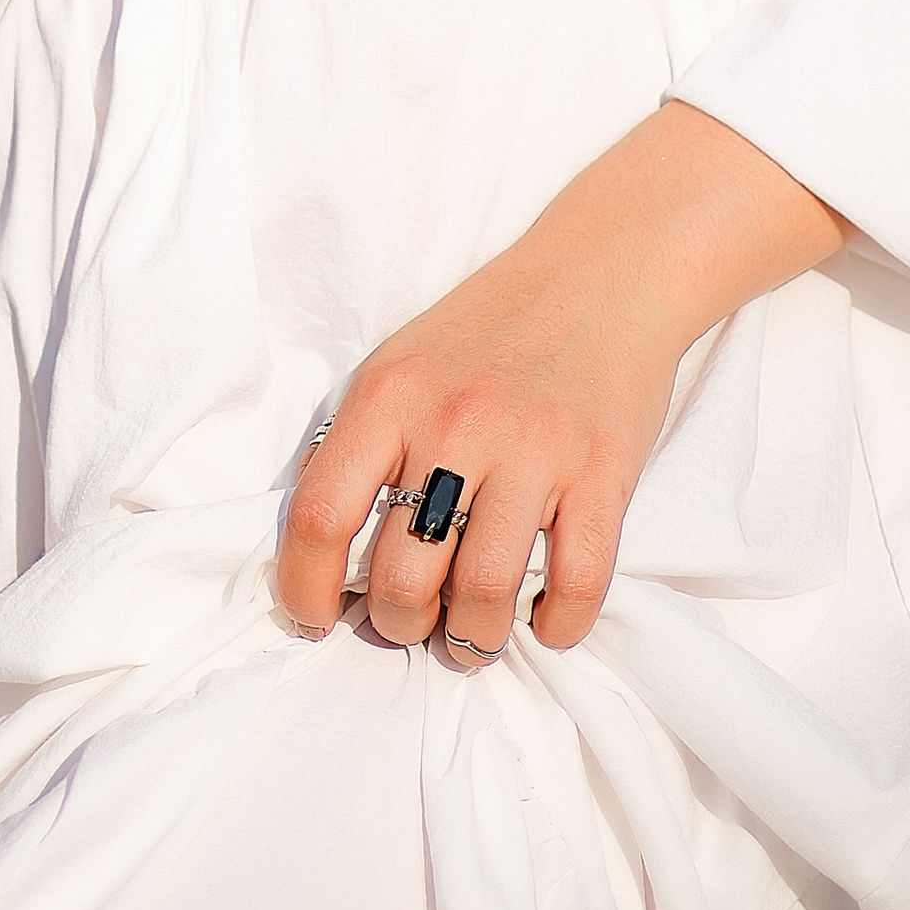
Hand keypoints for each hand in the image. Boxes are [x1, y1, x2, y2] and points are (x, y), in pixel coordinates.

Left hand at [274, 104, 846, 662]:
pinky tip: (546, 618)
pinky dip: (558, 625)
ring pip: (482, 595)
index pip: (320, 515)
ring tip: (472, 633)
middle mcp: (454, 423)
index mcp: (389, 396)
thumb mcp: (402, 365)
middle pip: (403, 576)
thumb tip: (333, 558)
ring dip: (472, 638)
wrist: (604, 271)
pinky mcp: (604, 473)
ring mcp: (534, 449)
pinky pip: (577, 584)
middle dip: (399, 625)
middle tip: (414, 623)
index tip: (314, 620)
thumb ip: (367, 446)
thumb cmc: (490, 329)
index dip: (304, 589)